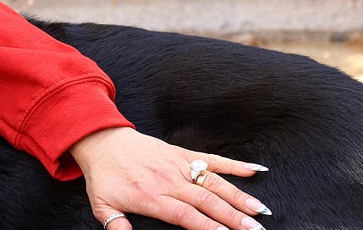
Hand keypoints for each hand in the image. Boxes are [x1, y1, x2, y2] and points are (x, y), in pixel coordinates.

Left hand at [70, 128, 271, 229]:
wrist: (102, 141)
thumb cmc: (104, 177)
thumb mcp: (102, 205)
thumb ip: (116, 224)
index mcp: (152, 197)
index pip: (186, 215)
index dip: (207, 226)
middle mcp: (169, 181)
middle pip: (207, 201)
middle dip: (233, 217)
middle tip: (255, 229)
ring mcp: (178, 165)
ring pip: (214, 182)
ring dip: (239, 196)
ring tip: (259, 210)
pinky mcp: (183, 153)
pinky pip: (212, 159)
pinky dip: (234, 164)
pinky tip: (255, 170)